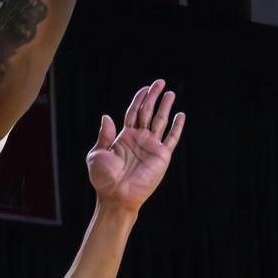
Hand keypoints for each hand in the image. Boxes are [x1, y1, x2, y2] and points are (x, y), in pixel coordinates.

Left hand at [87, 79, 184, 210]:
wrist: (116, 196)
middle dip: (153, 96)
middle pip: (148, 112)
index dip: (139, 99)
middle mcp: (139, 139)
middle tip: (160, 82)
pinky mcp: (161, 156)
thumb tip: (107, 116)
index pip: (133, 113)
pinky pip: (171, 138)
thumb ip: (104, 135)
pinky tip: (181, 115)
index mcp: (124, 137)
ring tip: (170, 93)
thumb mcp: (97, 154)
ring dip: (165, 107)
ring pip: (160, 121)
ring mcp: (151, 147)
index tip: (145, 88)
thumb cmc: (103, 179)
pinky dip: (177, 127)